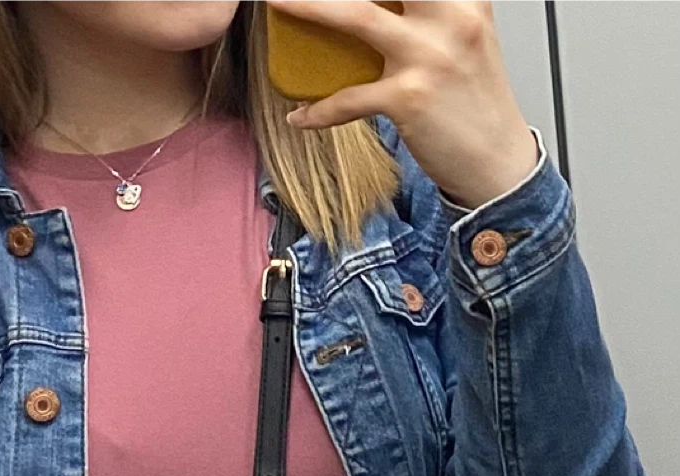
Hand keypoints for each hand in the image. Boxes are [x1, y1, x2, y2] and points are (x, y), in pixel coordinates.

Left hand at [267, 0, 539, 208]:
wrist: (497, 161)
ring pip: (357, 17)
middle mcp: (450, 18)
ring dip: (308, 6)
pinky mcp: (408, 99)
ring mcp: (428, 57)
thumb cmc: (475, 102)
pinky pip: (348, 100)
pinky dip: (317, 111)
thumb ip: (435, 11)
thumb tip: (386, 6)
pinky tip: (299, 116)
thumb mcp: (466, 38)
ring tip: (276, 2)